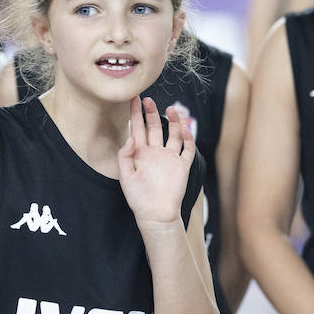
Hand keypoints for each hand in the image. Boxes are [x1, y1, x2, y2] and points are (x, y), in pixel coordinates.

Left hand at [118, 97, 194, 229]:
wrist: (156, 214)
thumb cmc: (138, 198)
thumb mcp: (126, 176)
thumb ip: (125, 155)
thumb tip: (131, 137)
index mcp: (140, 154)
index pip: (137, 128)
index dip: (135, 114)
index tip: (133, 98)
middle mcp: (155, 153)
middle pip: (154, 127)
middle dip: (151, 113)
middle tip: (148, 99)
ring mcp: (170, 158)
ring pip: (172, 135)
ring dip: (172, 122)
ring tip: (170, 110)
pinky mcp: (182, 166)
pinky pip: (187, 149)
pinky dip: (188, 138)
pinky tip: (183, 129)